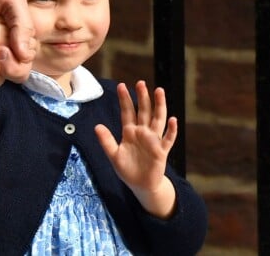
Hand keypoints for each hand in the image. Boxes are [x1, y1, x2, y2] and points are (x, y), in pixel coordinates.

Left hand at [94, 81, 177, 217]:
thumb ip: (106, 141)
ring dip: (159, 105)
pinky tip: (173, 120)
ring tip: (159, 91)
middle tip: (140, 83)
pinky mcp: (161, 151)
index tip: (121, 85)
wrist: (141, 186)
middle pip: (143, 111)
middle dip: (142, 97)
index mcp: (130, 132)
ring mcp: (153, 140)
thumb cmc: (127, 169)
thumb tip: (96, 126)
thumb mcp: (114, 155)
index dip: (125, 99)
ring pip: (158, 119)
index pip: (127, 112)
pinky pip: (168, 139)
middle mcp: (142, 132)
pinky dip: (171, 130)